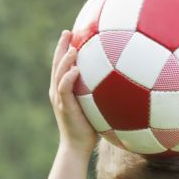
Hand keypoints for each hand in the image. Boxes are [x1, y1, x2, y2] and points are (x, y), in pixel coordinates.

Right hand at [50, 31, 98, 155]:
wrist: (77, 147)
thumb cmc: (89, 130)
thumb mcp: (95, 107)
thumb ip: (101, 93)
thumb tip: (122, 82)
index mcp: (63, 89)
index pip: (62, 65)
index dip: (65, 49)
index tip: (72, 34)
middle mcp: (58, 91)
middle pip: (56, 64)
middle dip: (61, 47)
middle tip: (67, 32)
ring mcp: (59, 98)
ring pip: (58, 74)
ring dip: (65, 59)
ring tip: (73, 47)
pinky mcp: (64, 107)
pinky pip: (64, 89)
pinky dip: (68, 78)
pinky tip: (75, 69)